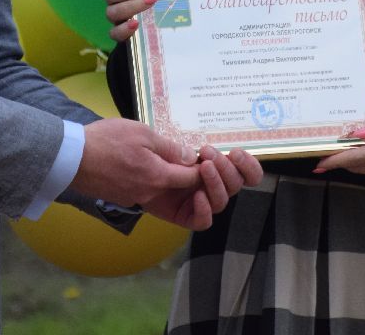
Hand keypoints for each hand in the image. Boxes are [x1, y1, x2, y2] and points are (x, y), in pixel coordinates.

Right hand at [72, 118, 200, 209]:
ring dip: (168, 176)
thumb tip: (190, 157)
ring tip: (164, 155)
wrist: (71, 158)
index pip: (192, 179)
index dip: (201, 168)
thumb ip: (169, 147)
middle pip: (179, 188)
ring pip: (161, 190)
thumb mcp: (142, 133)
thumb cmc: (105, 141)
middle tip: (186, 156)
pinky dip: (151, 179)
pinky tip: (145, 162)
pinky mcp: (123, 197)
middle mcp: (149, 194)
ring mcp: (135, 198)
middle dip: (188, 175)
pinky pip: (145, 190)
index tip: (203, 156)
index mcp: (158, 177)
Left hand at [141, 145, 264, 230]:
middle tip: (210, 156)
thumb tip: (194, 158)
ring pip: (221, 201)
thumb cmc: (136, 150)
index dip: (248, 166)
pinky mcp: (182, 215)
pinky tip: (197, 195)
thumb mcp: (157, 142)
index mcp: (208, 164)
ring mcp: (195, 200)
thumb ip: (176, 150)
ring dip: (217, 184)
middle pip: (234, 185)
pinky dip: (204, 211)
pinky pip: (202, 222)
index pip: (241, 170)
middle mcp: (206, 183)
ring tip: (204, 169)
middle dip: (228, 169)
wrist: (116, 167)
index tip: (237, 153)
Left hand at [312, 110, 364, 180]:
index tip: (320, 163)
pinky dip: (364, 160)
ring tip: (334, 151)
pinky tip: (359, 150)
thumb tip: (357, 134)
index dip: (337, 160)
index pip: (359, 158)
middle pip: (359, 166)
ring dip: (350, 162)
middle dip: (339, 161)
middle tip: (320, 153)